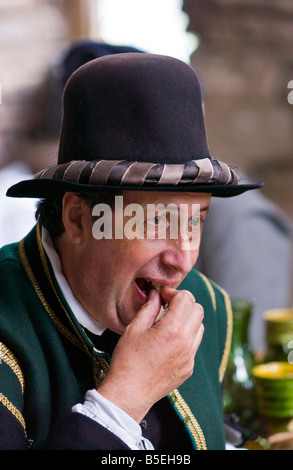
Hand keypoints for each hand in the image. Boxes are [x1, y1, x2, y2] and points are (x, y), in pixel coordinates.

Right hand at [98, 287, 203, 422]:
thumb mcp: (134, 328)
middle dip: (183, 303)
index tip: (162, 296)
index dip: (173, 293)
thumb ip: (149, 308)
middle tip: (166, 306)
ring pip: (200, 326)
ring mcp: (190, 357)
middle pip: (198, 309)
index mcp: (173, 330)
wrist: (129, 393)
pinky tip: (169, 340)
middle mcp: (187, 343)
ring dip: (187, 319)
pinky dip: (186, 336)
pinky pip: (195, 344)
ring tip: (169, 323)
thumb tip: (156, 295)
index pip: (186, 298)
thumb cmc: (128, 361)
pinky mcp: (189, 367)